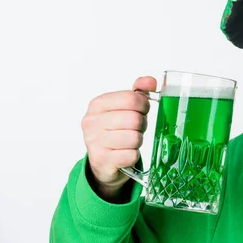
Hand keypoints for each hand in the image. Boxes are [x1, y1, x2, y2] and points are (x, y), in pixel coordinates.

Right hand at [81, 76, 156, 200]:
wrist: (103, 161)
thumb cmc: (116, 130)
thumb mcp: (125, 108)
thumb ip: (138, 92)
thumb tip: (151, 81)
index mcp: (97, 105)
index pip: (131, 98)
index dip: (144, 105)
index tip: (143, 110)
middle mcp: (91, 122)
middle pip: (135, 119)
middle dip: (142, 124)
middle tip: (137, 128)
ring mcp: (94, 142)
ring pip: (135, 138)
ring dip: (138, 141)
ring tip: (131, 140)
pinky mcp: (102, 160)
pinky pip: (132, 155)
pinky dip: (134, 155)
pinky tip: (126, 153)